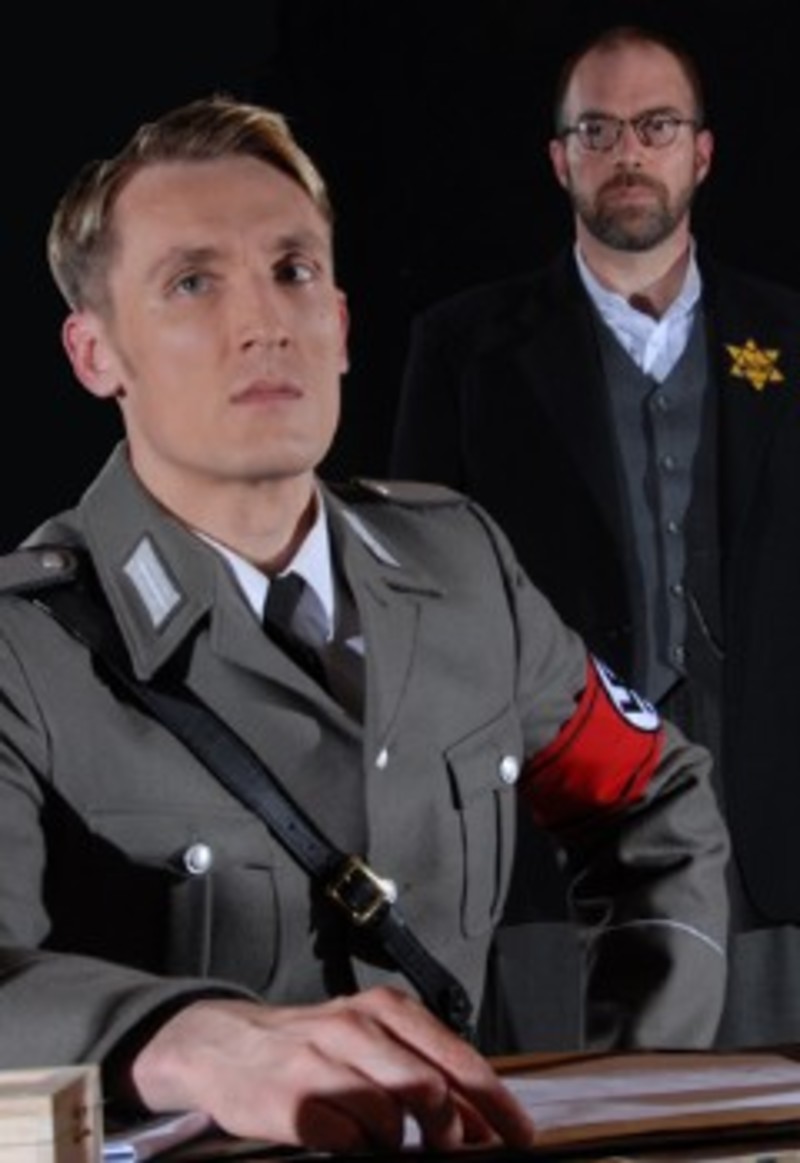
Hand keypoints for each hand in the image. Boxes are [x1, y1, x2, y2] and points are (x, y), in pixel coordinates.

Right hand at [130, 986, 535, 1151]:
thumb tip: (480, 1121)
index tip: (520, 1136)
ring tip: (388, 1141)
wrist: (225, 1045)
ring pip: (390, 1115)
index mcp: (384, 1009)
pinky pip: (347, 1140)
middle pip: (429, 1087)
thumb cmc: (310, 1045)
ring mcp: (322, 1063)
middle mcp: (355, 1027)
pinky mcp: (292, 1102)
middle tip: (453, 1149)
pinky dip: (358, 1148)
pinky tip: (348, 1139)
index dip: (495, 1103)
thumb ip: (421, 1067)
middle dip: (452, 1131)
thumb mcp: (368, 1037)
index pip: (457, 1057)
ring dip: (400, 1142)